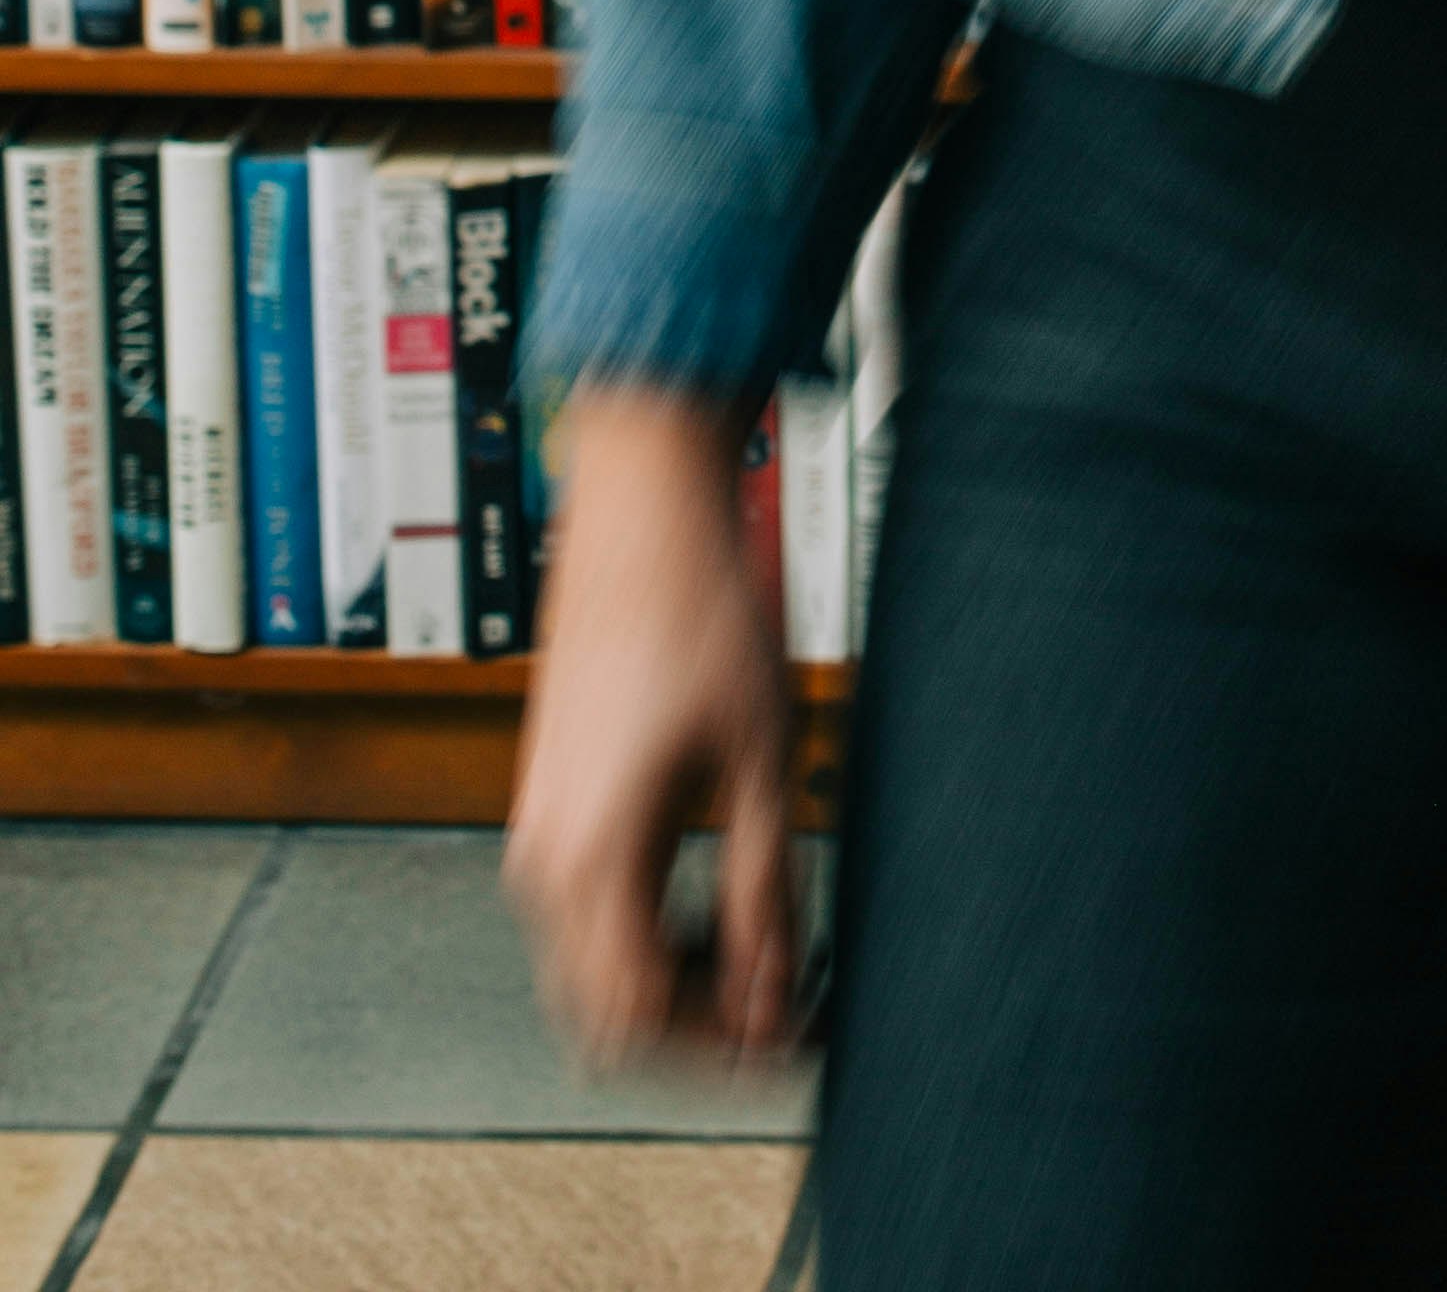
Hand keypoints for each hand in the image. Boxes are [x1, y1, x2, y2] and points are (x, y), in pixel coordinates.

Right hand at [505, 389, 796, 1074]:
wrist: (642, 509)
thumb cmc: (702, 607)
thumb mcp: (762, 757)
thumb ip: (767, 887)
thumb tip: (774, 992)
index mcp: (590, 858)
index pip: (640, 1020)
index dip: (720, 1051)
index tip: (792, 1040)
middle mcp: (545, 862)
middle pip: (605, 1016)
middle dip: (697, 1034)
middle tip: (785, 1014)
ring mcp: (541, 833)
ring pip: (593, 971)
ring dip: (675, 985)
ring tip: (766, 956)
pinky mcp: (554, 805)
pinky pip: (589, 915)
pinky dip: (652, 936)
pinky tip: (723, 905)